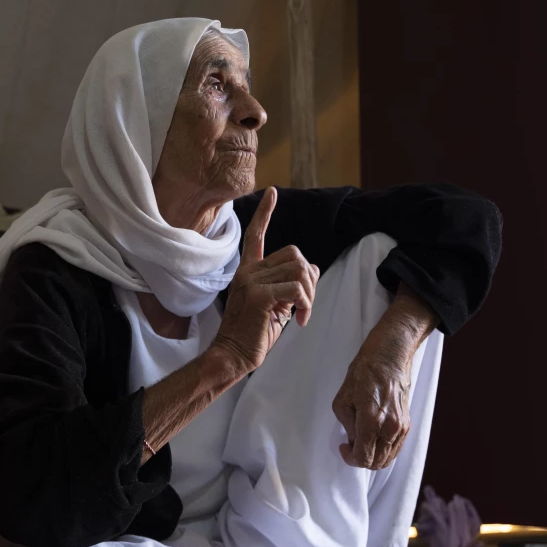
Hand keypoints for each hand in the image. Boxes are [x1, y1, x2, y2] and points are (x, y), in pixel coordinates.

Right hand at [211, 187, 319, 375]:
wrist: (234, 355)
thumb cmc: (254, 334)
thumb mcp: (276, 305)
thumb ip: (289, 285)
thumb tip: (312, 267)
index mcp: (248, 271)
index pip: (255, 235)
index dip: (265, 212)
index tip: (272, 192)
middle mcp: (248, 272)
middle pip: (295, 255)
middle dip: (309, 280)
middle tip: (305, 305)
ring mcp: (251, 282)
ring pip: (299, 270)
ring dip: (309, 295)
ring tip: (301, 315)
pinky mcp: (259, 295)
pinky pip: (296, 289)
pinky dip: (305, 305)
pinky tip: (299, 321)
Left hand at [331, 334, 413, 469]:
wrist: (388, 359)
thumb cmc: (363, 375)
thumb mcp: (342, 401)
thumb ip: (347, 427)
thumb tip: (354, 441)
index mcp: (372, 421)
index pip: (364, 457)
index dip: (350, 458)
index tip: (343, 448)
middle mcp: (390, 428)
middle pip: (377, 462)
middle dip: (361, 460)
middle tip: (350, 448)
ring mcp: (402, 427)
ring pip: (388, 458)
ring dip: (373, 456)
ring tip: (361, 442)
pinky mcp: (407, 424)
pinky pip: (396, 448)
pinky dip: (383, 450)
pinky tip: (373, 439)